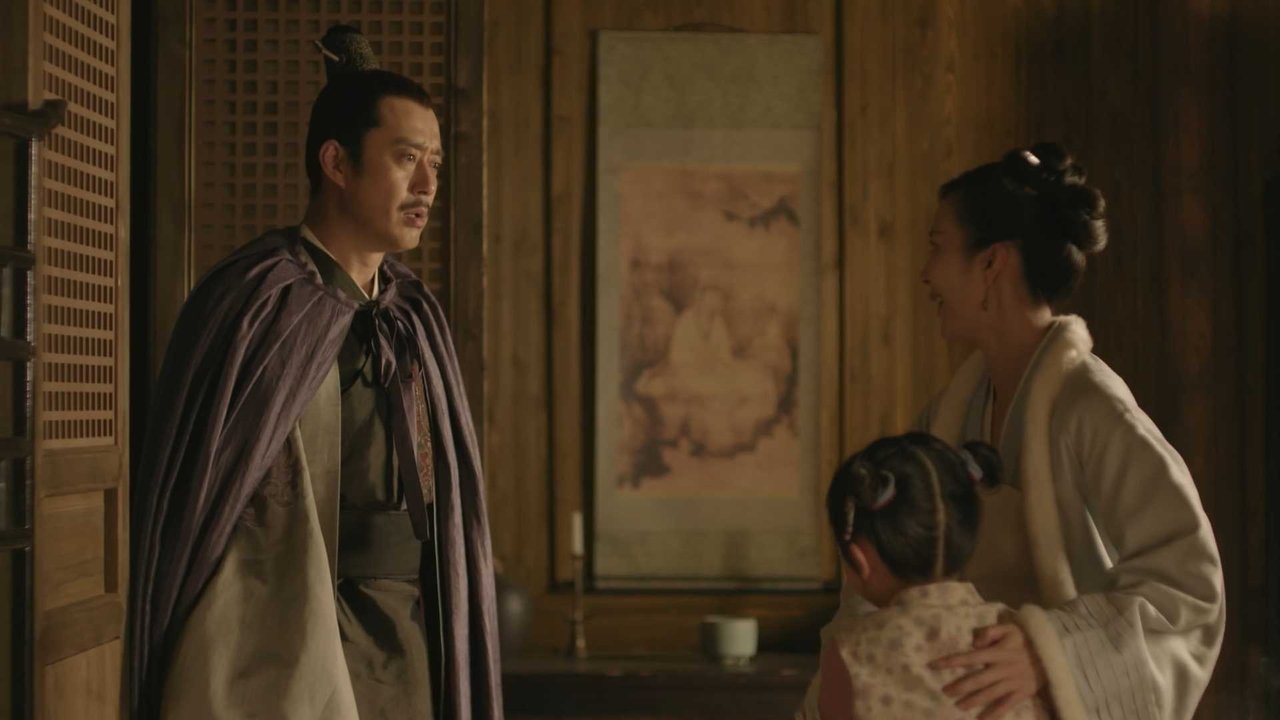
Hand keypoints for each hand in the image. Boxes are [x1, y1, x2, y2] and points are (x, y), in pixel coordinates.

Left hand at [929, 622, 1046, 719]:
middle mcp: (1002, 669)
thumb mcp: (1009, 629)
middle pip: (977, 680)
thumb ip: (990, 632)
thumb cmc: (1025, 640)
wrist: (1052, 654)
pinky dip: (994, 714)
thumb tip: (974, 643)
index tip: (933, 665)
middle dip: (959, 686)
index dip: (951, 662)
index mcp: (997, 653)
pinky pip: (1006, 706)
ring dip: (973, 701)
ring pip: (989, 694)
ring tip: (958, 706)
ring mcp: (1012, 683)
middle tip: (945, 691)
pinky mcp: (1021, 693)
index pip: (969, 658)